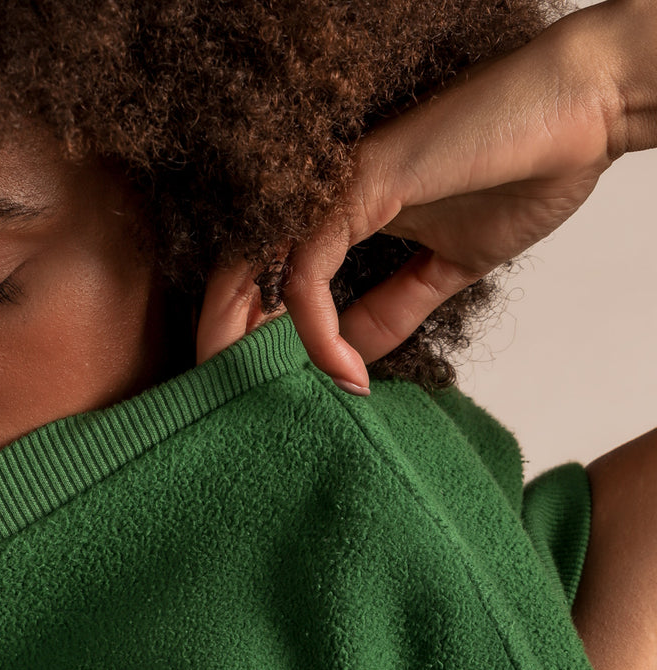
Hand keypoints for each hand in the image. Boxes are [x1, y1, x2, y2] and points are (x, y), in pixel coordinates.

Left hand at [197, 0, 656, 384]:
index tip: (275, 397)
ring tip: (274, 404)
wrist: (581, 118)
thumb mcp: (447, 267)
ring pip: (256, 271)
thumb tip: (353, 364)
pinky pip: (308, 269)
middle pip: (242, 274)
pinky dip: (315, 330)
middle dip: (225, 345)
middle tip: (240, 414)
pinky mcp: (359, 184)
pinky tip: (346, 374)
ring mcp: (338, 186)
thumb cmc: (524, 171)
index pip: (273, 278)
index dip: (256, 336)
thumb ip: (395, 309)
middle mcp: (327, 195)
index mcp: (344, 210)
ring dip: (251, 345)